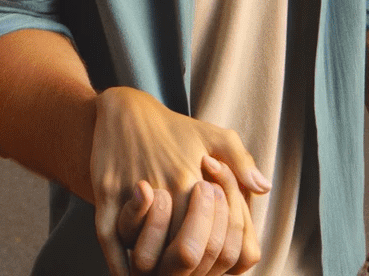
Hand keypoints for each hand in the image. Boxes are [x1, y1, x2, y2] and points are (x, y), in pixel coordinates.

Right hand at [90, 86, 268, 275]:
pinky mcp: (105, 194)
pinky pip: (109, 239)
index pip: (211, 233)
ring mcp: (131, 192)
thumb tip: (262, 188)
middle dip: (188, 264)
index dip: (214, 251)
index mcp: (193, 178)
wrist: (124, 109)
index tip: (214, 255)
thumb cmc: (173, 127)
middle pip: (180, 247)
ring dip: (155, 267)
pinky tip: (128, 275)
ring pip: (145, 250)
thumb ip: (241, 162)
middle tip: (190, 268)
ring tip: (164, 272)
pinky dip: (118, 264)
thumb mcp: (213, 135)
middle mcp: (164, 187)